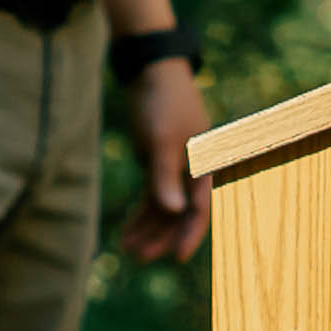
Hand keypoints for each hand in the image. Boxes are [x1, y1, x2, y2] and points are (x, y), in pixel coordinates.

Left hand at [120, 53, 212, 265]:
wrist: (151, 72)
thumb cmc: (161, 103)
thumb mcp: (160, 141)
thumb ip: (166, 177)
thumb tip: (175, 212)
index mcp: (203, 165)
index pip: (200, 207)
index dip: (190, 234)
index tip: (177, 258)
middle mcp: (193, 170)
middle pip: (181, 213)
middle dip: (161, 236)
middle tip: (139, 258)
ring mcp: (176, 167)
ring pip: (164, 207)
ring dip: (148, 228)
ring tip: (127, 249)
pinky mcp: (159, 163)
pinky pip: (153, 196)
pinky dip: (141, 213)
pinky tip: (127, 231)